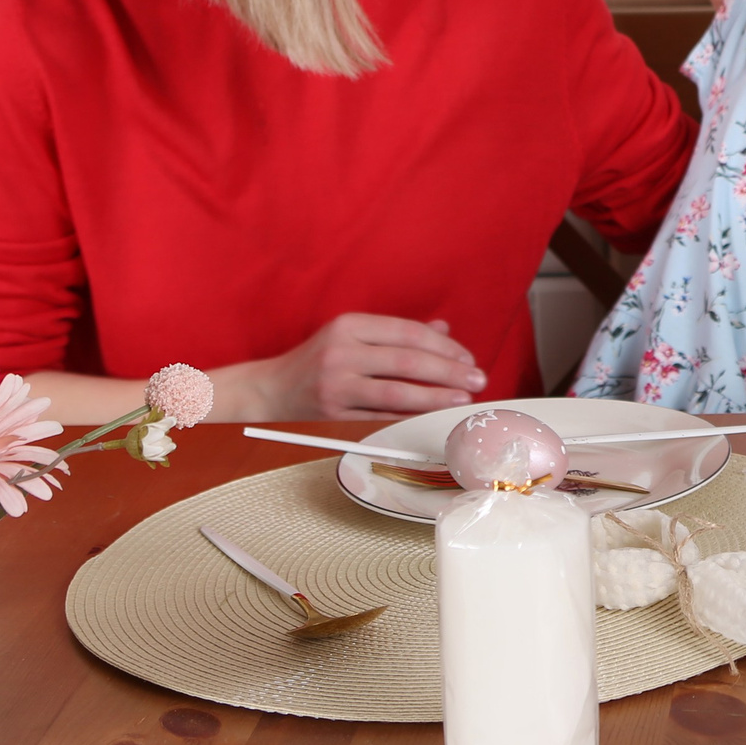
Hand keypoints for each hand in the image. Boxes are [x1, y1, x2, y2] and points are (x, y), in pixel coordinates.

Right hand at [226, 313, 489, 420]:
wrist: (268, 391)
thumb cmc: (319, 360)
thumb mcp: (352, 335)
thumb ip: (396, 333)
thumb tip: (443, 329)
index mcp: (349, 326)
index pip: (408, 333)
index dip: (444, 346)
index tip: (468, 358)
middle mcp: (341, 353)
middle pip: (407, 362)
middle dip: (448, 371)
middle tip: (477, 379)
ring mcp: (336, 386)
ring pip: (397, 393)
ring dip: (436, 397)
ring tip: (463, 398)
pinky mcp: (333, 416)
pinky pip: (381, 418)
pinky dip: (411, 417)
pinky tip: (434, 416)